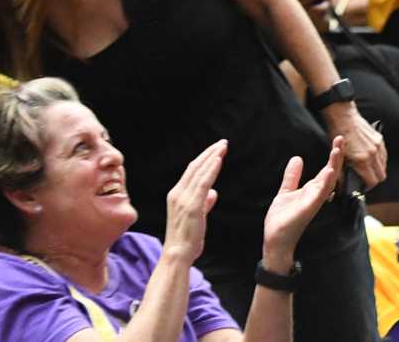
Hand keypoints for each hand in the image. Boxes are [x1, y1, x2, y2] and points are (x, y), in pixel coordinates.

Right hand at [161, 140, 227, 269]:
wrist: (178, 254)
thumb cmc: (186, 239)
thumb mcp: (196, 217)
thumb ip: (204, 203)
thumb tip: (213, 193)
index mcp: (176, 195)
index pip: (191, 171)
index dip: (203, 159)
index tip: (215, 150)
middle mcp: (177, 193)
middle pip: (195, 167)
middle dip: (209, 153)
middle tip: (222, 143)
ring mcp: (184, 199)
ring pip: (199, 172)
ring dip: (212, 157)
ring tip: (223, 147)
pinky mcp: (192, 206)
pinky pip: (203, 183)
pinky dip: (211, 170)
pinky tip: (218, 161)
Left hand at [261, 139, 344, 269]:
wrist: (275, 240)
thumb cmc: (283, 219)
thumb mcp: (286, 191)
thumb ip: (292, 176)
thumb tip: (297, 158)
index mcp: (312, 190)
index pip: (326, 169)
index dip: (333, 155)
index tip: (338, 139)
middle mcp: (316, 195)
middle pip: (331, 172)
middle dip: (337, 156)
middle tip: (341, 138)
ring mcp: (313, 202)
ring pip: (327, 182)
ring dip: (333, 166)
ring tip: (337, 150)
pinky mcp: (307, 209)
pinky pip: (318, 195)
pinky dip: (325, 184)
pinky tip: (329, 173)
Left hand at [322, 101, 386, 187]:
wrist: (344, 117)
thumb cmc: (338, 135)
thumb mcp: (338, 156)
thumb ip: (343, 173)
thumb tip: (343, 185)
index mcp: (362, 160)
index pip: (372, 182)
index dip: (367, 187)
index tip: (362, 185)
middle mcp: (373, 154)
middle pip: (381, 176)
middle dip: (375, 180)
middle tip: (366, 179)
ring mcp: (378, 146)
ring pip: (384, 166)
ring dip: (378, 170)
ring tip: (368, 168)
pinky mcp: (380, 139)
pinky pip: (384, 155)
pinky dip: (380, 160)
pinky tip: (371, 158)